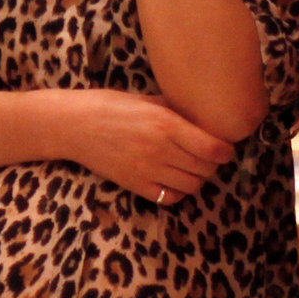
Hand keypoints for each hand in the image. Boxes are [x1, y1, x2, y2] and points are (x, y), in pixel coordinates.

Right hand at [57, 91, 235, 204]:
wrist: (72, 125)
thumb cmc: (108, 105)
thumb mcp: (145, 100)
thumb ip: (174, 110)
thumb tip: (203, 117)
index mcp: (164, 123)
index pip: (213, 148)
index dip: (226, 150)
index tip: (226, 148)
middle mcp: (159, 149)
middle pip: (206, 168)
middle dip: (213, 164)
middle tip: (208, 156)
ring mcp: (147, 170)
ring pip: (192, 185)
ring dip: (197, 178)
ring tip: (191, 168)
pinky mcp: (135, 185)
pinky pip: (170, 197)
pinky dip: (178, 191)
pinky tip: (173, 179)